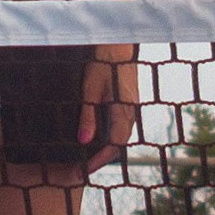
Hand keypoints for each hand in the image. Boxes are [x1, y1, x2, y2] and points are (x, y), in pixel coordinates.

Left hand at [76, 39, 140, 167]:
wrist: (117, 44)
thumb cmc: (103, 63)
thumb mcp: (90, 91)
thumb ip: (88, 117)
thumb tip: (84, 141)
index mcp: (123, 111)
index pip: (114, 144)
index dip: (100, 159)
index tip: (87, 169)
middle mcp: (131, 111)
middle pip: (119, 142)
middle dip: (103, 157)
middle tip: (86, 167)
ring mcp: (131, 105)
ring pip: (122, 133)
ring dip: (108, 147)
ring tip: (92, 156)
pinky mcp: (128, 100)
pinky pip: (122, 123)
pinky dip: (112, 134)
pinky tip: (101, 135)